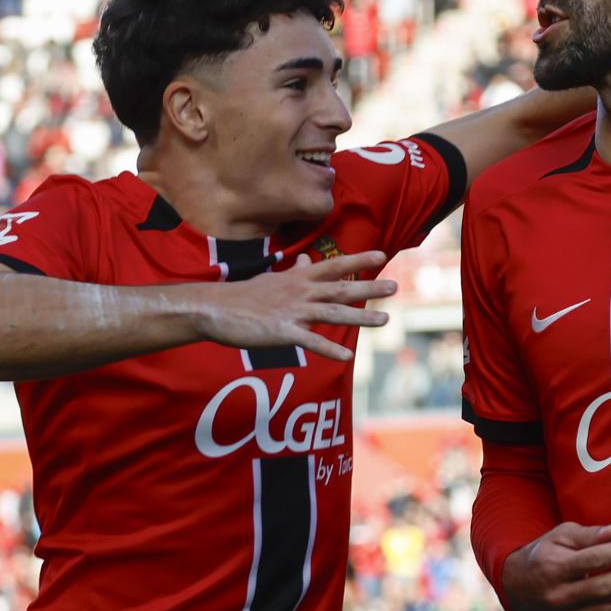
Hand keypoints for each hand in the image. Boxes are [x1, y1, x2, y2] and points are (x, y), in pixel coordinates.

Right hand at [194, 250, 395, 362]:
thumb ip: (292, 273)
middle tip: (395, 287)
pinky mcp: (282, 332)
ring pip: (332, 314)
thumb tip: (304, 262)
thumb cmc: (243, 296)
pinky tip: (347, 356)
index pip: (333, 266)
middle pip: (340, 289)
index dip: (358, 260)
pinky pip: (309, 341)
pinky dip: (329, 349)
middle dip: (369, 287)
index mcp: (297, 279)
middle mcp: (299, 292)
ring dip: (360, 317)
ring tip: (385, 321)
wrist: (215, 309)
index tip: (382, 255)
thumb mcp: (271, 279)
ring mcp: (292, 311)